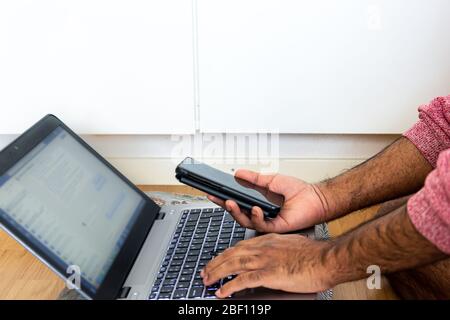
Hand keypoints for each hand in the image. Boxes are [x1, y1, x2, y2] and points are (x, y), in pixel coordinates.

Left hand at [201, 234, 332, 297]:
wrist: (325, 259)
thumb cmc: (313, 254)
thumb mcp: (290, 246)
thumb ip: (276, 251)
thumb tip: (270, 259)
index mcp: (267, 240)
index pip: (239, 245)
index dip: (225, 254)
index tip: (217, 260)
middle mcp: (263, 248)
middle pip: (232, 254)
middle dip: (215, 263)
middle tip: (205, 272)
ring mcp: (265, 260)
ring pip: (233, 265)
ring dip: (217, 273)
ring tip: (207, 281)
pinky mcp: (269, 274)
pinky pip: (243, 280)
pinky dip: (230, 286)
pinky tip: (222, 292)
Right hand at [207, 169, 328, 232]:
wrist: (315, 198)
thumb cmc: (298, 190)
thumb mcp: (271, 180)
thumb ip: (253, 178)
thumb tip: (238, 173)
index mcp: (258, 203)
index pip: (237, 203)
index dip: (224, 199)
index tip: (213, 194)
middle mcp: (261, 214)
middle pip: (238, 214)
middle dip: (226, 207)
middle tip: (220, 199)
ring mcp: (268, 222)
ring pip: (246, 221)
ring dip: (237, 213)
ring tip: (232, 202)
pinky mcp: (276, 228)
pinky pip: (262, 225)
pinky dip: (257, 217)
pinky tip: (256, 208)